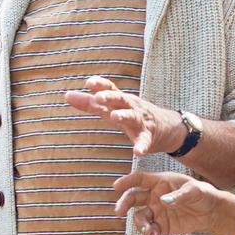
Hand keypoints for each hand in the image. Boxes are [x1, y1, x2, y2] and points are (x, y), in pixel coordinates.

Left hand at [68, 77, 186, 156]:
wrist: (166, 128)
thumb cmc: (132, 115)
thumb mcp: (111, 108)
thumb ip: (89, 103)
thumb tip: (67, 95)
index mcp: (121, 100)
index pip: (110, 89)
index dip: (100, 85)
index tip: (88, 82)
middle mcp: (131, 107)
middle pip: (121, 99)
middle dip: (110, 97)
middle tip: (99, 96)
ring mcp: (141, 121)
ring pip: (132, 117)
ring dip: (124, 116)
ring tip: (115, 116)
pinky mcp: (148, 136)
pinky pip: (145, 141)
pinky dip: (141, 146)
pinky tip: (137, 152)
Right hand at [112, 169, 218, 234]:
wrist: (211, 213)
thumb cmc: (204, 195)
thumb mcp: (196, 191)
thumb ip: (180, 195)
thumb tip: (164, 201)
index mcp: (160, 182)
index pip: (140, 179)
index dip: (128, 181)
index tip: (117, 186)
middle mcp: (154, 196)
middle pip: (133, 197)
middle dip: (124, 204)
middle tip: (119, 212)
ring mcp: (156, 211)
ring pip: (139, 216)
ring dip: (139, 224)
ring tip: (148, 231)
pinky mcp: (160, 225)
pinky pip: (149, 229)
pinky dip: (149, 234)